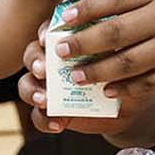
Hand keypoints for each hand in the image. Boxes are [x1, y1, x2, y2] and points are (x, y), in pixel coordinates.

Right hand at [16, 23, 136, 134]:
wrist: (128, 106)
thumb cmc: (127, 73)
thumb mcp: (126, 59)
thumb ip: (115, 50)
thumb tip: (113, 44)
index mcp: (68, 40)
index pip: (50, 30)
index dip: (45, 32)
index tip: (48, 39)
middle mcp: (52, 61)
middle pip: (32, 54)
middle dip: (35, 61)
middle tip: (42, 70)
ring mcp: (48, 87)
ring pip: (26, 84)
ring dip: (32, 91)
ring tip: (44, 100)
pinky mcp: (50, 112)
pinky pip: (38, 116)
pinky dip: (44, 120)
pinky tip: (57, 124)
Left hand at [49, 0, 154, 99]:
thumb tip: (107, 5)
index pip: (114, 0)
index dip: (86, 9)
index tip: (64, 17)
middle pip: (113, 33)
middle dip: (82, 43)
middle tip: (59, 50)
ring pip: (126, 63)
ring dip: (97, 71)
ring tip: (76, 76)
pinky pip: (147, 83)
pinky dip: (125, 88)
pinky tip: (108, 90)